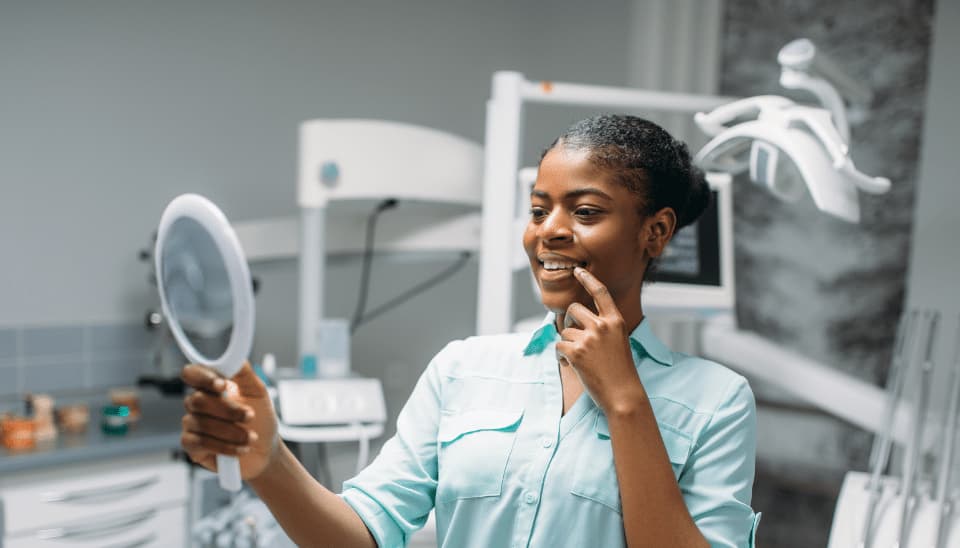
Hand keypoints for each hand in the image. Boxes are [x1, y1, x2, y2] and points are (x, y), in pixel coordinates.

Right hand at [181, 362, 278, 480]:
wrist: (266, 450)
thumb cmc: (261, 420)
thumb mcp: (258, 393)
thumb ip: (244, 373)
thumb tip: (234, 357)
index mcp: (211, 387)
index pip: (192, 373)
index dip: (202, 377)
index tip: (222, 385)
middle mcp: (198, 403)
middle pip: (197, 400)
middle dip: (228, 410)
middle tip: (250, 416)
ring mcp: (192, 424)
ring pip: (201, 423)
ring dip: (232, 432)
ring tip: (251, 438)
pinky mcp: (192, 446)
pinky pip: (201, 443)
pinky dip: (225, 447)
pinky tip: (240, 449)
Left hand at [556, 267, 645, 413]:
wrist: (623, 395)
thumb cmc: (621, 372)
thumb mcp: (618, 342)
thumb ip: (601, 328)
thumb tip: (575, 320)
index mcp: (616, 321)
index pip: (600, 293)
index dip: (588, 280)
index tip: (577, 271)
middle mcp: (602, 325)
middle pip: (574, 309)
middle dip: (569, 321)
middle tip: (575, 337)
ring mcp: (589, 338)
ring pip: (565, 330)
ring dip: (567, 344)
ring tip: (580, 360)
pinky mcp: (576, 352)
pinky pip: (559, 346)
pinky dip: (561, 356)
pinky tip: (572, 366)